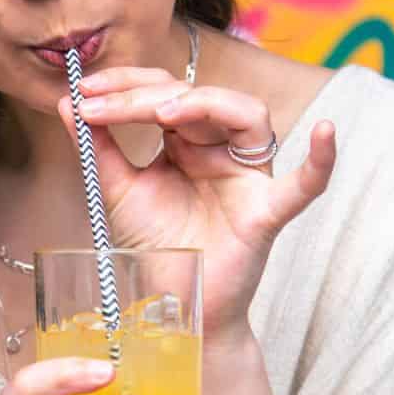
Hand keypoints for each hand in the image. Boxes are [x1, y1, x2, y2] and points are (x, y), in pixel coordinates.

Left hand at [60, 66, 336, 346]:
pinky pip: (302, 187)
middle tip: (101, 103)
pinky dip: (320, 162)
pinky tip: (327, 133)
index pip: (165, 92)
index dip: (126, 85)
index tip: (81, 89)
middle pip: (198, 97)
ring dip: (205, 104)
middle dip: (146, 95)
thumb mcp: (118, 190)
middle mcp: (223, 150)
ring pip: (248, 116)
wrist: (174, 309)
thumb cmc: (156, 248)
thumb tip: (65, 101)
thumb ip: (97, 147)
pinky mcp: (265, 215)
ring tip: (162, 112)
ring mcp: (248, 179)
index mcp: (189, 141)